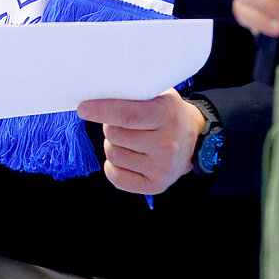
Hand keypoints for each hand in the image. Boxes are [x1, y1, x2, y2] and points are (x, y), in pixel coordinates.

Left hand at [77, 90, 205, 196]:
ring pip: (112, 154)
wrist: (196, 137)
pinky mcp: (156, 185)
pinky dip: (113, 166)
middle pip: (114, 134)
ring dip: (113, 144)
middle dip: (109, 125)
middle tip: (122, 123)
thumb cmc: (167, 112)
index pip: (128, 116)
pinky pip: (116, 177)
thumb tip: (98, 94)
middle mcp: (167, 144)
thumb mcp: (159, 94)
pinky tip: (127, 157)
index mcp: (167, 115)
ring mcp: (163, 167)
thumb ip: (134, 93)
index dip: (101, 111)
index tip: (82, 109)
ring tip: (129, 139)